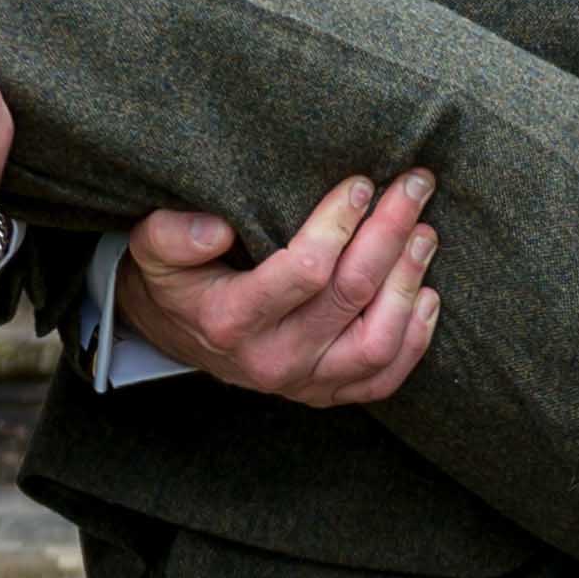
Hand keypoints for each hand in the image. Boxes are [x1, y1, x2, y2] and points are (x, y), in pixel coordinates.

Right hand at [124, 176, 435, 407]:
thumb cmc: (177, 277)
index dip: (339, 224)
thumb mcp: (153, 246)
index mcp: (230, 320)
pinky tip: (426, 293)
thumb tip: (217, 230)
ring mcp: (303, 383)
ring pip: (377, 342)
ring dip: (408, 284)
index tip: (359, 184)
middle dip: (389, 235)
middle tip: (411, 188)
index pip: (304, 271)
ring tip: (424, 234)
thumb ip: (172, 234)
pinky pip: (384, 378)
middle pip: (350, 296)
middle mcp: (271, 359)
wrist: (179, 333)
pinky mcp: (327, 393)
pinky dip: (414, 338)